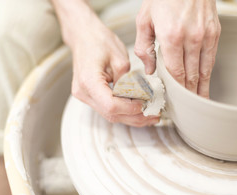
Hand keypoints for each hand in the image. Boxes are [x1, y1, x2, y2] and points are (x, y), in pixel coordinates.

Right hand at [54, 2, 159, 126]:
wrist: (83, 36)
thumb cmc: (99, 41)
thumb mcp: (120, 58)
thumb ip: (128, 81)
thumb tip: (139, 97)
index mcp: (89, 81)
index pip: (111, 105)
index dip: (131, 109)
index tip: (146, 104)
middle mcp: (83, 92)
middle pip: (111, 114)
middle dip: (135, 117)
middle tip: (154, 115)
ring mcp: (84, 96)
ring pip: (110, 115)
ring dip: (131, 117)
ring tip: (149, 116)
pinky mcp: (88, 96)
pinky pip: (107, 109)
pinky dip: (123, 111)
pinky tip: (137, 110)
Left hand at [134, 0, 220, 97]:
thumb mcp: (144, 20)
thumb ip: (144, 48)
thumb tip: (150, 70)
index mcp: (171, 37)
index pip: (175, 73)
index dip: (175, 91)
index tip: (173, 102)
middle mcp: (192, 38)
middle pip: (191, 75)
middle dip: (188, 95)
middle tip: (185, 110)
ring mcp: (206, 35)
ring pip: (204, 70)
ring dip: (201, 89)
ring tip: (198, 103)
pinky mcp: (215, 32)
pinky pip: (211, 59)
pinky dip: (207, 74)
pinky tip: (204, 83)